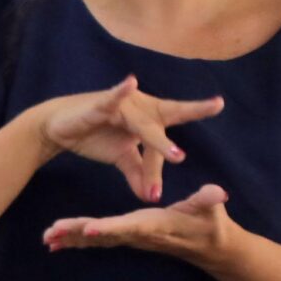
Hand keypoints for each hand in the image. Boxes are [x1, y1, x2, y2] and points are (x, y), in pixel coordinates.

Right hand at [38, 78, 224, 203]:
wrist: (61, 128)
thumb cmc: (96, 136)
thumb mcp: (122, 158)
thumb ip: (139, 173)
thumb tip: (152, 198)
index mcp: (149, 119)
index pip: (175, 118)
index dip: (196, 110)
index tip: (219, 103)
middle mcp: (140, 109)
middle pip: (168, 114)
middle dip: (192, 110)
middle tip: (215, 105)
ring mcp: (121, 106)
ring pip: (144, 124)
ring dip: (159, 141)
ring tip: (177, 156)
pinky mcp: (100, 106)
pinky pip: (112, 100)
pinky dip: (120, 92)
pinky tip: (130, 83)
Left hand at [43, 183, 238, 264]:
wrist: (211, 247)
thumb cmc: (211, 223)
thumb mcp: (212, 210)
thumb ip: (209, 201)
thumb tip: (219, 193)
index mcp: (154, 225)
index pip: (129, 227)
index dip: (109, 228)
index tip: (89, 230)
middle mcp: (138, 234)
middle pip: (103, 234)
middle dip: (77, 233)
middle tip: (51, 233)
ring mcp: (131, 237)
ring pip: (96, 237)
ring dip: (70, 237)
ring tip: (46, 238)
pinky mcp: (128, 236)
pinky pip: (98, 239)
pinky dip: (76, 240)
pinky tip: (54, 242)